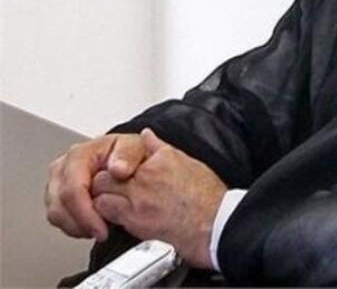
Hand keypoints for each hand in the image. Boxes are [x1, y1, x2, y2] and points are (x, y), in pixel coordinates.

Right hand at [45, 133, 146, 240]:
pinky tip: (91, 225)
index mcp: (79, 154)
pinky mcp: (56, 196)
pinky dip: (74, 226)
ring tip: (99, 229)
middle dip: (81, 223)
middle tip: (102, 233)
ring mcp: (57, 182)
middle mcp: (63, 168)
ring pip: (56, 214)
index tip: (101, 228)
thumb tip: (117, 169)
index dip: (85, 212)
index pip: (72, 188)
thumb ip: (128, 154)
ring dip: (77, 227)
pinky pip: (58, 218)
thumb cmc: (128, 154)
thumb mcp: (135, 147)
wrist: (126, 156)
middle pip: (59, 204)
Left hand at [91, 128, 226, 268]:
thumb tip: (147, 134)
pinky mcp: (134, 220)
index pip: (124, 155)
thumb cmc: (207, 196)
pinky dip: (108, 214)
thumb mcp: (187, 161)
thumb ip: (160, 147)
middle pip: (106, 175)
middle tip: (112, 186)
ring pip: (101, 194)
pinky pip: (107, 213)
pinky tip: (119, 216)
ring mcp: (137, 199)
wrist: (213, 223)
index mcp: (158, 160)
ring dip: (103, 197)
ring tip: (114, 201)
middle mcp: (144, 177)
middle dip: (106, 180)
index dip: (119, 164)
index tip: (120, 170)